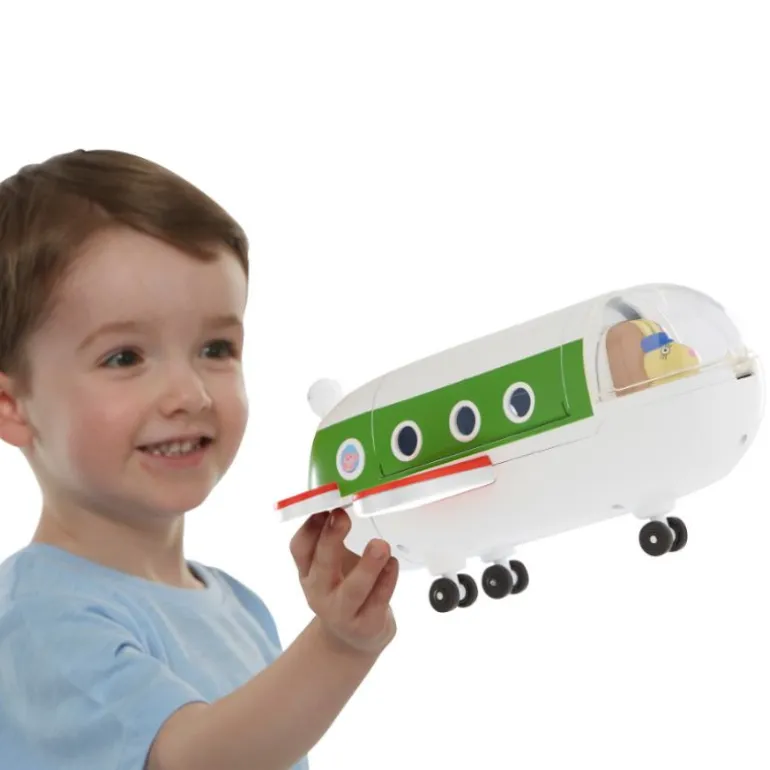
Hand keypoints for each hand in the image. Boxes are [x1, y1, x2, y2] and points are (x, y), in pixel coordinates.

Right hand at [290, 507, 398, 655]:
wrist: (354, 638)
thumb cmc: (342, 588)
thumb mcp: (330, 565)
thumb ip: (330, 538)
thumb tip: (338, 500)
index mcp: (308, 571)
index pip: (300, 548)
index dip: (310, 527)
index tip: (326, 505)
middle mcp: (319, 592)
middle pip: (321, 566)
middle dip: (330, 539)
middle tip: (341, 515)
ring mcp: (343, 612)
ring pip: (353, 590)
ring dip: (368, 566)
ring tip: (380, 545)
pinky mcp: (367, 625)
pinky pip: (379, 601)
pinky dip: (387, 580)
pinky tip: (393, 564)